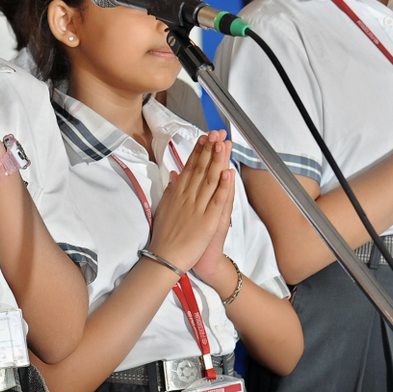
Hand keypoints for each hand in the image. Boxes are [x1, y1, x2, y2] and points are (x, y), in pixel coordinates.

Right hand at [147, 130, 233, 273]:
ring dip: (217, 160)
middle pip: (201, 168)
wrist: (167, 259)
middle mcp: (187, 197)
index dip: (199, 150)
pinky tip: (228, 172)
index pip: (190, 167)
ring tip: (223, 144)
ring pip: (210, 180)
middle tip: (217, 132)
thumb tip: (174, 174)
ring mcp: (198, 208)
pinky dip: (223, 186)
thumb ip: (171, 190)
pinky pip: (217, 200)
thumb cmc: (166, 235)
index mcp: (178, 193)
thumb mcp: (165, 208)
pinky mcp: (208, 220)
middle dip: (210, 149)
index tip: (206, 136)